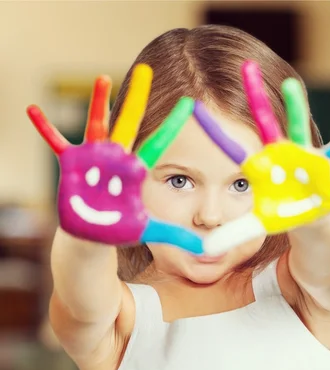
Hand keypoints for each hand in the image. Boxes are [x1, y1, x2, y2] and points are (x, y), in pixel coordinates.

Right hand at [27, 64, 203, 253]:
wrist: (93, 235)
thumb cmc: (121, 228)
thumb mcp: (150, 230)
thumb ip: (176, 235)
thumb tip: (206, 248)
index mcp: (136, 170)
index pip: (159, 143)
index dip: (172, 125)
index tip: (189, 104)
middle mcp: (118, 158)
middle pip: (130, 123)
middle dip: (138, 98)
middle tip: (147, 70)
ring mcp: (95, 158)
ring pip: (99, 124)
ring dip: (99, 102)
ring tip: (104, 78)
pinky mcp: (73, 164)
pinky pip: (56, 143)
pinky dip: (44, 128)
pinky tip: (33, 109)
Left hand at [193, 60, 329, 255]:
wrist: (312, 214)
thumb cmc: (283, 212)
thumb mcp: (257, 225)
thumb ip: (232, 234)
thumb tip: (205, 251)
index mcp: (260, 165)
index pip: (232, 147)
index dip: (214, 132)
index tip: (192, 108)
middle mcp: (278, 153)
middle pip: (265, 121)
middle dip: (255, 96)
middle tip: (245, 66)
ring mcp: (301, 155)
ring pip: (298, 127)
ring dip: (295, 107)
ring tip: (291, 85)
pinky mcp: (323, 164)